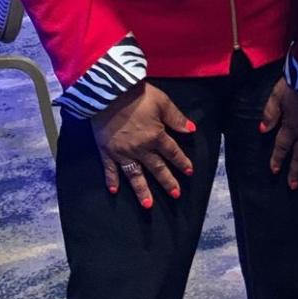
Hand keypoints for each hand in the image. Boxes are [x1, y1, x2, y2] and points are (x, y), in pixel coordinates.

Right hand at [93, 83, 195, 206]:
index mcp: (156, 136)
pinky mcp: (106, 150)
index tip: (189, 172)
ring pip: (134, 175)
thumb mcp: (163, 102)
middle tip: (175, 195)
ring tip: (148, 205)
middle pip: (157, 168)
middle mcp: (141, 148)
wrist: (109, 93)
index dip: (182, 162)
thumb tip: (191, 130)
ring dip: (141, 190)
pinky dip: (111, 180)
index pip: (172, 152)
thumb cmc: (138, 95)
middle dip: (167, 182)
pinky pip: (109, 169)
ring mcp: (122, 152)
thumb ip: (176, 118)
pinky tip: (114, 191)